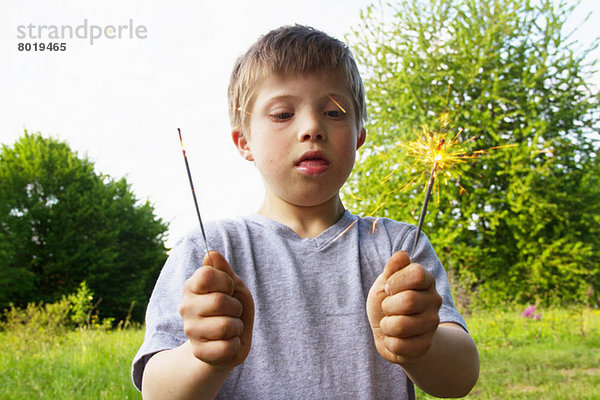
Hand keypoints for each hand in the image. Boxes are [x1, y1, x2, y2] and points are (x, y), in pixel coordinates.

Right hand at [179, 251, 253, 369]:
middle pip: (219, 301)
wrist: (227, 343)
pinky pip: (226, 347)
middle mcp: (185, 307)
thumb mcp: (234, 286)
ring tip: (231, 327)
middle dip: (236, 307)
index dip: (226, 281)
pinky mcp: (198, 352)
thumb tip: (211, 253)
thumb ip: (224, 271)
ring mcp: (190, 331)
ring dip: (237, 327)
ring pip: (226, 326)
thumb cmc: (231, 309)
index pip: (207, 275)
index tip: (229, 288)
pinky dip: (235, 344)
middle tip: (233, 311)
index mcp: (192, 286)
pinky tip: (228, 342)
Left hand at [366, 251, 441, 364]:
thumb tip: (402, 254)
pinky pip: (399, 346)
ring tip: (390, 323)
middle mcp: (434, 301)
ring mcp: (432, 324)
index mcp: (427, 280)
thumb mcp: (386, 281)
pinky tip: (394, 338)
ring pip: (401, 326)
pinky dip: (389, 342)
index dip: (396, 281)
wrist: (391, 331)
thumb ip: (393, 268)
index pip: (417, 273)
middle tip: (387, 308)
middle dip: (388, 305)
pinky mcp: (425, 346)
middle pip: (408, 301)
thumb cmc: (388, 300)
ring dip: (386, 325)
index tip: (388, 288)